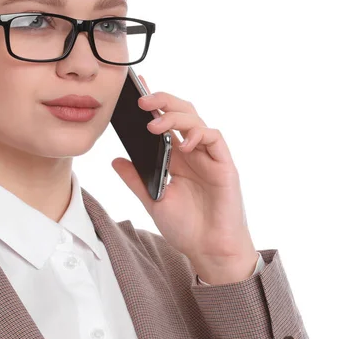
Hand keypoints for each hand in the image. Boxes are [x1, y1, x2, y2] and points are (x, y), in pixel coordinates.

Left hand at [111, 75, 258, 283]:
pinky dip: (199, 135)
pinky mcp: (224, 165)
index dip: (154, 103)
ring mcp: (209, 157)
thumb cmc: (185, 227)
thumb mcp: (152, 200)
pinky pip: (214, 139)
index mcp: (175, 157)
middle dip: (163, 101)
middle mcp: (193, 152)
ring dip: (175, 116)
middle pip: (181, 113)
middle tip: (141, 100)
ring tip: (154, 124)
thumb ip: (135, 179)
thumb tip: (115, 159)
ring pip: (196, 120)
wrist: (208, 250)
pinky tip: (184, 143)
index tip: (135, 88)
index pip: (164, 122)